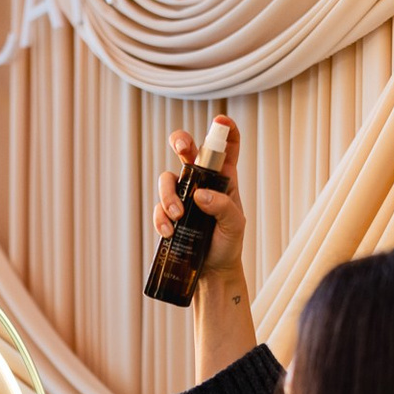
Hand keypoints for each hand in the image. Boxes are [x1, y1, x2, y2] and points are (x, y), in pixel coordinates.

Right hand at [154, 115, 246, 279]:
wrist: (213, 271)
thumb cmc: (229, 244)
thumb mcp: (235, 225)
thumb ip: (223, 207)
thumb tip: (200, 195)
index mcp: (224, 178)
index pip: (227, 146)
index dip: (225, 129)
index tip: (221, 122)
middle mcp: (201, 181)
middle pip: (186, 149)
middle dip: (180, 141)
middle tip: (181, 149)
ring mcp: (182, 196)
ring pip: (167, 178)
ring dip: (168, 194)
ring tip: (178, 216)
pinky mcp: (169, 214)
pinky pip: (158, 207)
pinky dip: (160, 218)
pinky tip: (169, 231)